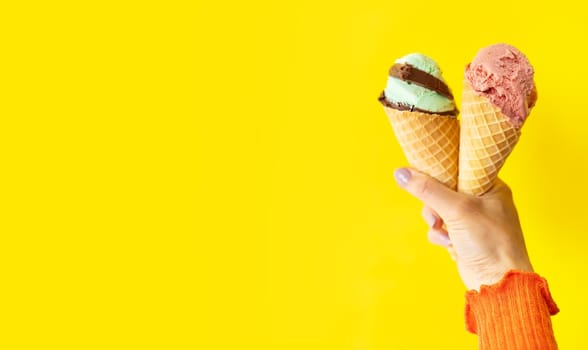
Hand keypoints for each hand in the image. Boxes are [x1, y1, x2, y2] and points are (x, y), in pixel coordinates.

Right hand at [394, 168, 532, 290]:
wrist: (498, 282)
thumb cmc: (490, 242)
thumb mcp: (457, 209)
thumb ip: (428, 190)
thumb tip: (401, 172)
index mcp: (490, 185)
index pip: (458, 167)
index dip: (439, 171)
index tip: (422, 174)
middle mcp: (482, 200)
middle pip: (443, 189)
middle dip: (434, 204)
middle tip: (436, 214)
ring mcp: (472, 219)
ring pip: (438, 209)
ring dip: (435, 221)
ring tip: (443, 231)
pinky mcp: (464, 236)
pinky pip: (441, 227)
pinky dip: (439, 235)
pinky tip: (448, 243)